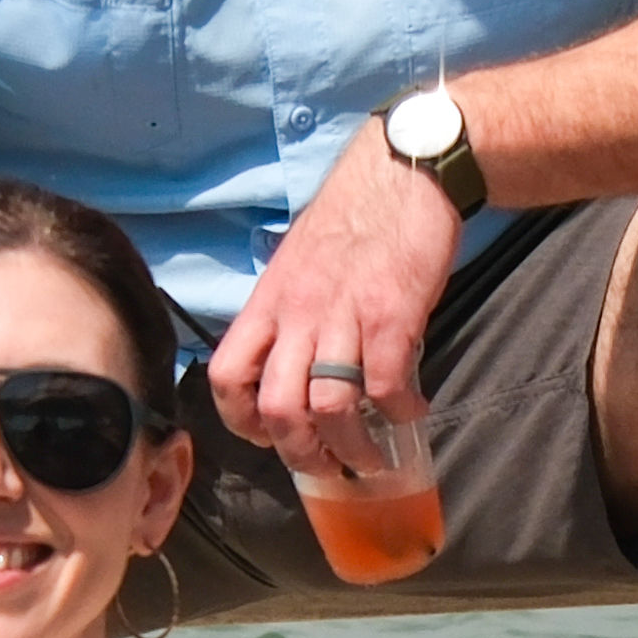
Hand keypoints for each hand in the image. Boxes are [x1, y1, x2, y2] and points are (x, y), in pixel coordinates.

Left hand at [204, 135, 464, 488]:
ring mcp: (343, 314)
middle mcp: (298, 312)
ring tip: (373, 457)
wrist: (403, 170)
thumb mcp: (298, 261)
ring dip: (352, 447)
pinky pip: (386, 385)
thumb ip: (289, 310)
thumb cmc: (354, 216)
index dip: (241, 420)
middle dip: (300, 453)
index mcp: (269, 301)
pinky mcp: (392, 313)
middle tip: (327, 467)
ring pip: (329, 407)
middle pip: (276, 408)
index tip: (269, 436)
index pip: (227, 375)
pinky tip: (411, 411)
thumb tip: (292, 360)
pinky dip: (398, 411)